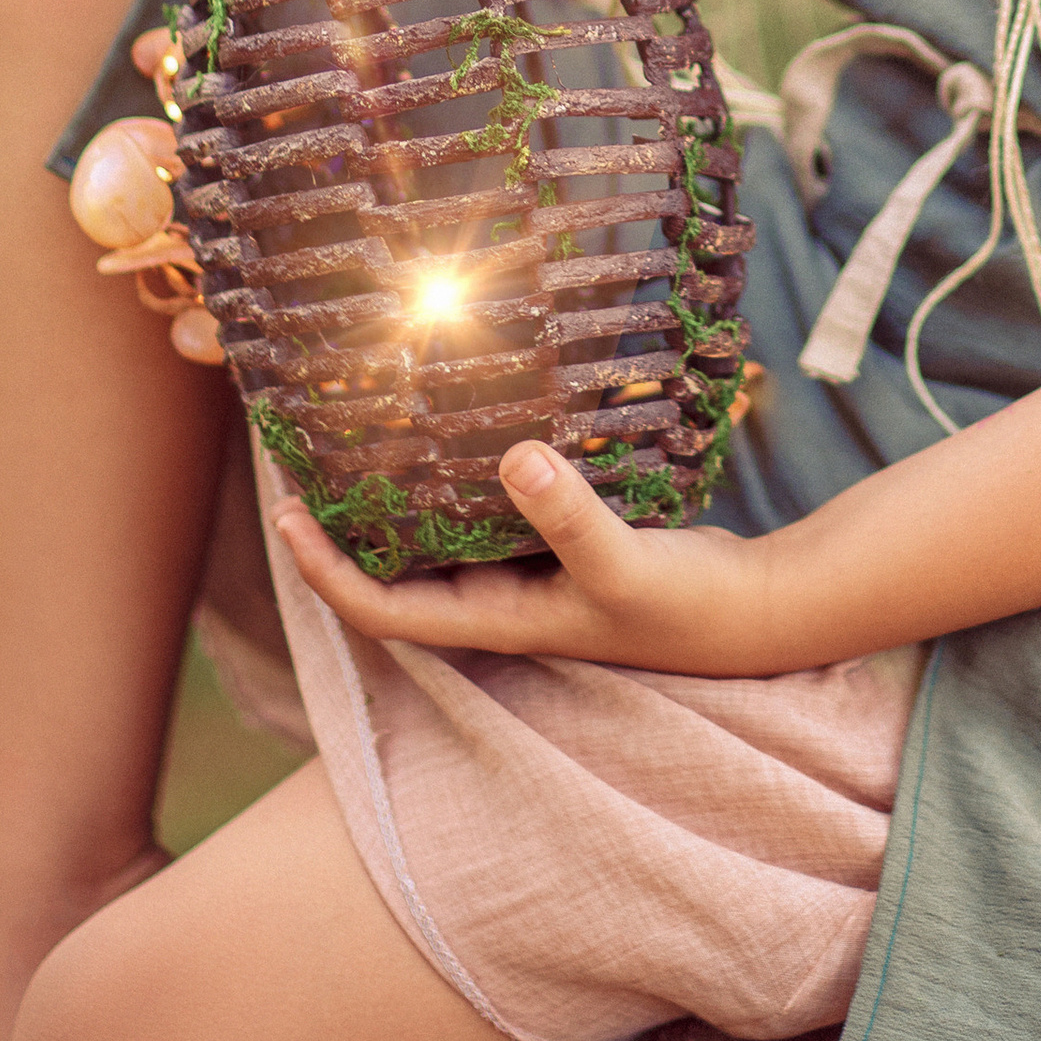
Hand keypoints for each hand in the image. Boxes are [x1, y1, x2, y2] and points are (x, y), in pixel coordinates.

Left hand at [267, 441, 789, 676]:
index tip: (282, 512)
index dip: (322, 568)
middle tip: (302, 452)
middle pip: (393, 568)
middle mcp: (499, 599)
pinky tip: (465, 421)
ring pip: (440, 534)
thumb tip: (515, 455)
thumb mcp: (625, 566)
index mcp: (495, 619)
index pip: (378, 608)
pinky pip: (490, 507)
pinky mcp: (560, 541)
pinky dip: (465, 471)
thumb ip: (570, 518)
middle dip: (342, 521)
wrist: (758, 611)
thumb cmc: (688, 608)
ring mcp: (529, 572)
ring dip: (398, 493)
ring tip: (362, 429)